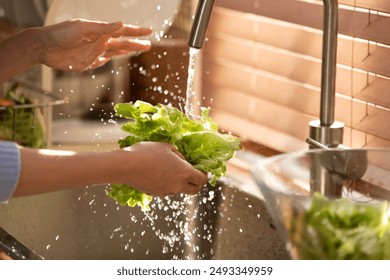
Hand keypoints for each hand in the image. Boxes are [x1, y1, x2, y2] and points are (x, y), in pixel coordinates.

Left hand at [36, 19, 152, 70]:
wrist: (43, 47)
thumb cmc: (61, 33)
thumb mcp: (82, 28)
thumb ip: (102, 28)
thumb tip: (121, 24)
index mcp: (99, 31)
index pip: (122, 31)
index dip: (136, 31)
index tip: (149, 31)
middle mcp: (98, 41)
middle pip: (121, 43)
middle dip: (136, 43)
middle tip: (149, 45)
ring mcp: (94, 53)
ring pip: (114, 52)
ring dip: (126, 50)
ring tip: (138, 48)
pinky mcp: (87, 63)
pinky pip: (101, 62)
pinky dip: (108, 59)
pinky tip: (113, 57)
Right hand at [119, 142, 207, 195]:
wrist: (126, 166)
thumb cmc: (147, 153)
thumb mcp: (168, 147)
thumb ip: (180, 155)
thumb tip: (183, 161)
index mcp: (184, 172)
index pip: (202, 180)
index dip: (204, 174)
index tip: (200, 169)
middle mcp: (178, 185)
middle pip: (195, 190)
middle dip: (195, 183)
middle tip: (190, 173)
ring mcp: (167, 191)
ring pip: (180, 190)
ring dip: (180, 183)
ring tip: (169, 170)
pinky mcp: (156, 194)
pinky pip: (167, 190)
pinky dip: (167, 184)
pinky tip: (158, 174)